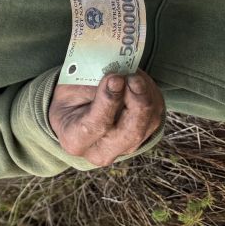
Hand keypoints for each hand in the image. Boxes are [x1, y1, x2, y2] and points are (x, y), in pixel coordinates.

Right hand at [49, 72, 164, 166]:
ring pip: (147, 125)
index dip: (108, 102)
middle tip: (134, 78)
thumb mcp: (69, 89)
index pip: (94, 126)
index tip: (114, 79)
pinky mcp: (142, 139)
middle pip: (129, 133)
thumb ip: (91, 85)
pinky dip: (151, 96)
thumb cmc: (70, 98)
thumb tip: (118, 76)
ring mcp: (124, 149)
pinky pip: (155, 118)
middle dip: (137, 103)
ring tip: (134, 74)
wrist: (75, 112)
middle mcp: (100, 152)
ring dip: (146, 95)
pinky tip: (140, 82)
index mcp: (74, 140)